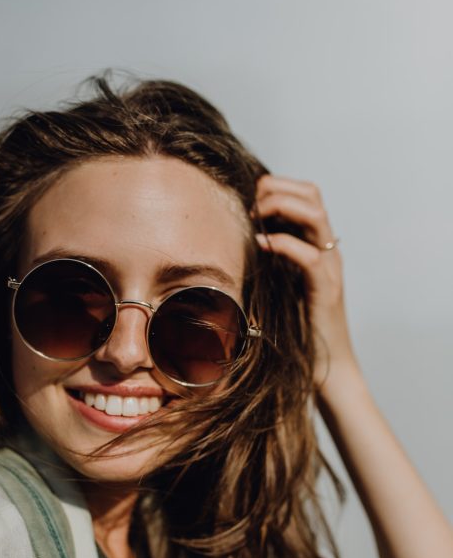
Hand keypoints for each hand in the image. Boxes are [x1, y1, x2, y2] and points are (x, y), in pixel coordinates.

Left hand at [254, 174, 358, 392]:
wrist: (326, 369)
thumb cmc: (295, 332)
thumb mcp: (276, 288)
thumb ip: (264, 265)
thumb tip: (229, 249)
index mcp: (316, 245)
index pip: (305, 194)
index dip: (275, 187)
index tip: (245, 202)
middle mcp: (326, 250)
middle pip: (312, 194)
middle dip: (276, 190)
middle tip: (247, 207)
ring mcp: (329, 267)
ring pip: (315, 214)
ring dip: (280, 208)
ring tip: (254, 220)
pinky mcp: (325, 289)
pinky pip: (308, 255)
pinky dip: (283, 244)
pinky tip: (259, 247)